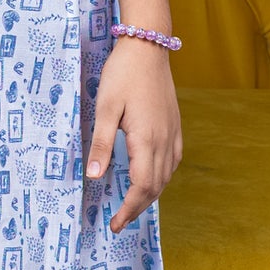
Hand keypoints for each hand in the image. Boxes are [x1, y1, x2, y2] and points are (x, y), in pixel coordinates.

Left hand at [87, 37, 183, 230]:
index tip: (115, 223)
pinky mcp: (175, 124)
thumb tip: (94, 177)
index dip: (129, 209)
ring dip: (151, 195)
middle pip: (155, 187)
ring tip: (132, 205)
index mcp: (146, 140)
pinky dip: (162, 177)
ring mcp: (173, 132)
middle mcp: (164, 140)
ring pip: (166, 176)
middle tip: (119, 221)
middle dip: (138, 208)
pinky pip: (173, 160)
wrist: (147, 46)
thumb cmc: (122, 74)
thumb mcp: (104, 107)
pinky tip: (153, 178)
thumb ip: (101, 144)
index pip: (141, 187)